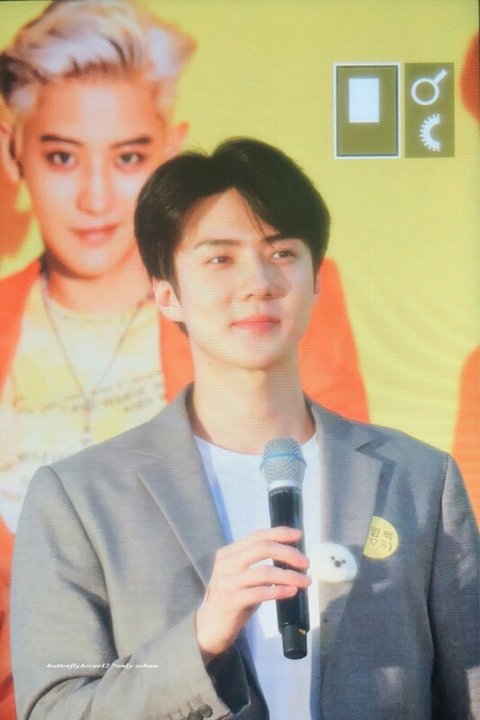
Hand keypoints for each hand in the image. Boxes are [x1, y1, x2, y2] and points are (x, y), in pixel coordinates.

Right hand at [195, 526, 309, 662]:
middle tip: (306, 562)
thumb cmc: (233, 598)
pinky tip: (292, 591)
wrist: (211, 627)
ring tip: (306, 581)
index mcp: (228, 553)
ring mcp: (227, 582)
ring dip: (290, 575)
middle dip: (288, 553)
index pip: (257, 536)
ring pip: (264, 572)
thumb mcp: (242, 576)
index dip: (279, 533)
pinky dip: (279, 590)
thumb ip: (258, 564)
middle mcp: (225, 564)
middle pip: (262, 549)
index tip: (299, 535)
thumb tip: (291, 556)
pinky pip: (260, 593)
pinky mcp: (231, 601)